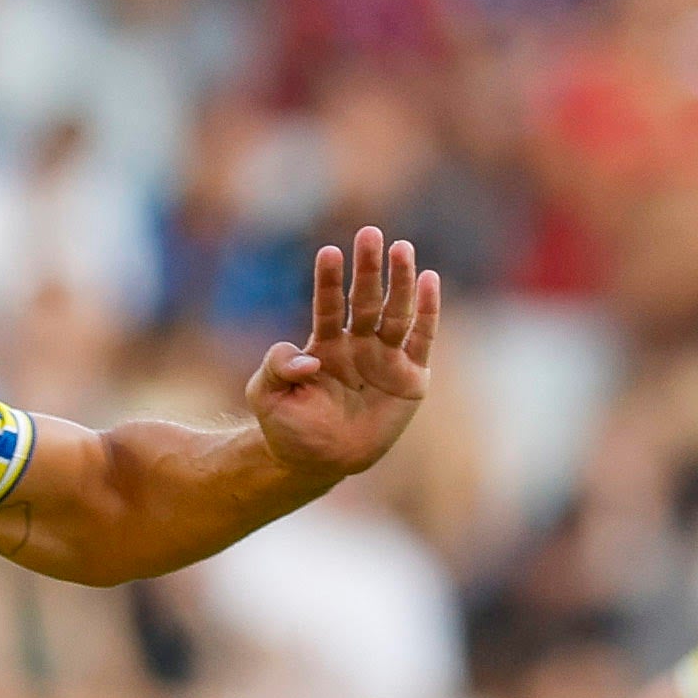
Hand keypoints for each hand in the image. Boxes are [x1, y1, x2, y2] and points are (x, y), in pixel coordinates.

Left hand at [243, 227, 441, 485]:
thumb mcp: (266, 394)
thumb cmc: (288, 426)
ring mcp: (386, 359)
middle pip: (366, 300)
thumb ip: (277, 365)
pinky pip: (422, 340)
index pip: (329, 305)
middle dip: (368, 268)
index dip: (329, 280)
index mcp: (325, 344)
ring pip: (395, 313)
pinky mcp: (410, 378)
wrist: (317, 463)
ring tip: (401, 249)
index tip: (329, 253)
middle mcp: (358, 345)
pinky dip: (428, 312)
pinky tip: (430, 281)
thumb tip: (308, 357)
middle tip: (370, 233)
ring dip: (400, 281)